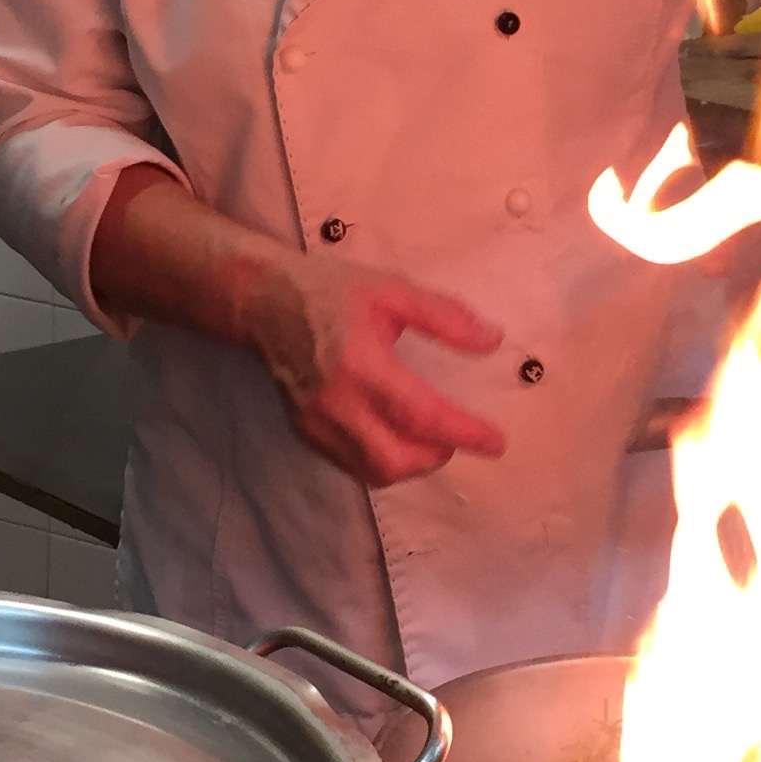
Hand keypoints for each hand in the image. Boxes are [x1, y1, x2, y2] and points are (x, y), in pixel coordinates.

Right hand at [250, 253, 506, 486]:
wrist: (264, 303)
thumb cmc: (331, 292)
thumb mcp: (391, 290)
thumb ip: (444, 316)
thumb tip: (493, 340)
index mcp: (360, 363)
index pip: (420, 414)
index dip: (462, 432)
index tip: (497, 441)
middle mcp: (335, 402)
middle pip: (394, 460)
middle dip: (435, 457)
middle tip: (456, 436)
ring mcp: (316, 423)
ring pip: (373, 471)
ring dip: (411, 464)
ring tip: (430, 439)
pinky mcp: (305, 432)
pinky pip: (352, 465)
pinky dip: (383, 461)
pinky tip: (396, 437)